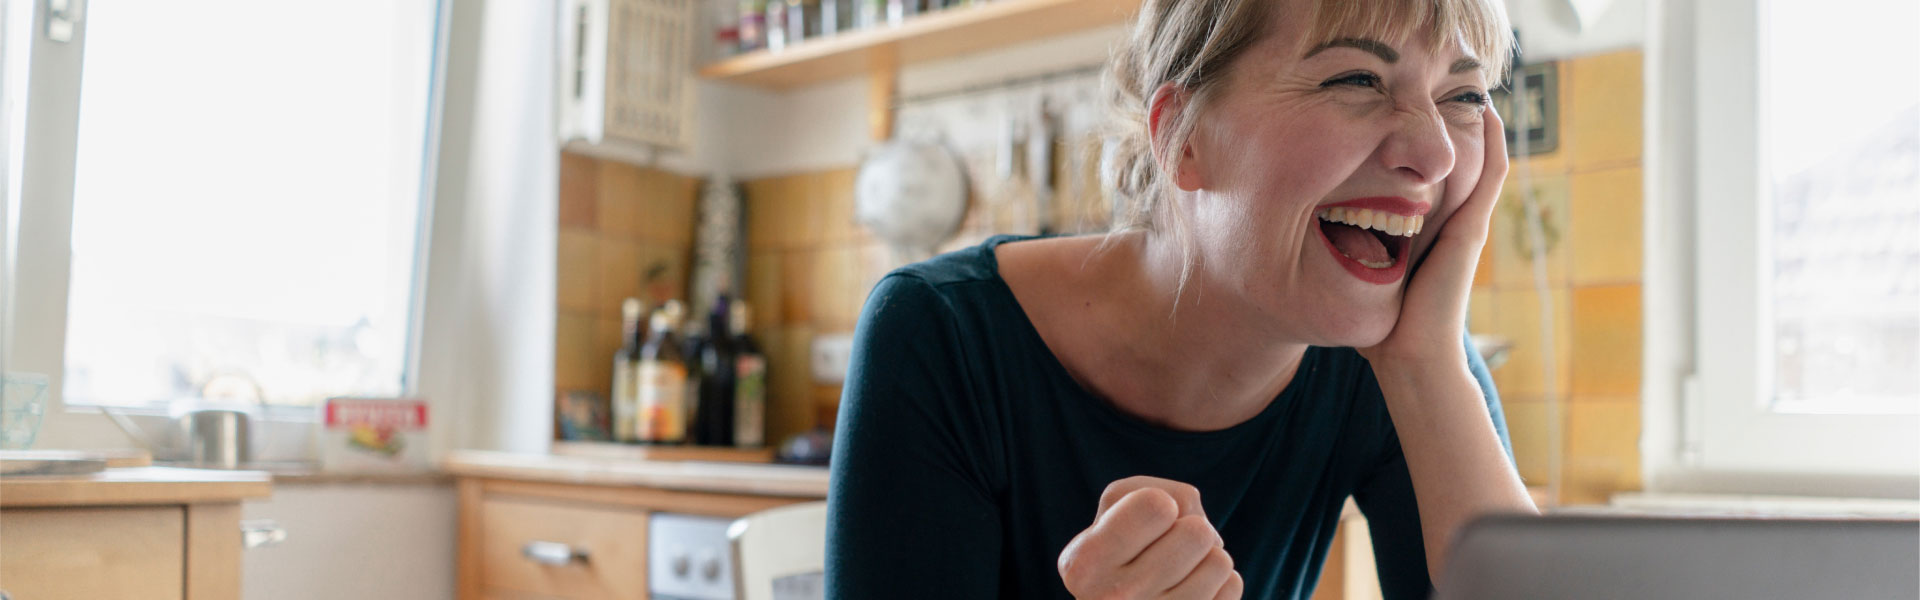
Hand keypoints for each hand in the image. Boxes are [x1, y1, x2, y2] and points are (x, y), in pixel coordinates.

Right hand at [1057, 476, 1243, 599]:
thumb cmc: (1115, 552)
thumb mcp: (1106, 518)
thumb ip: (1146, 497)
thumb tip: (1198, 526)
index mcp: (1086, 562)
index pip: (1157, 505)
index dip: (1160, 502)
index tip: (1147, 520)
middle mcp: (1116, 597)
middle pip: (1197, 531)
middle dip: (1190, 528)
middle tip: (1169, 547)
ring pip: (1219, 560)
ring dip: (1206, 557)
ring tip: (1180, 570)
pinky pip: (1232, 586)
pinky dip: (1220, 582)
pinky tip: (1193, 590)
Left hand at [1360, 106, 1508, 366]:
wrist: (1409, 358)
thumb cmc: (1379, 327)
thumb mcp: (1354, 273)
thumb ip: (1339, 253)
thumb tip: (1290, 237)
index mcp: (1421, 231)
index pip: (1421, 175)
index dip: (1412, 144)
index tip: (1393, 112)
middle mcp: (1446, 221)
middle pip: (1451, 160)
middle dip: (1442, 126)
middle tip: (1433, 87)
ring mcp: (1463, 224)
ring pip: (1478, 161)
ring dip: (1472, 125)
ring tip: (1467, 86)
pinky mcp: (1471, 231)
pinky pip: (1490, 177)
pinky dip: (1494, 144)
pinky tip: (1488, 114)